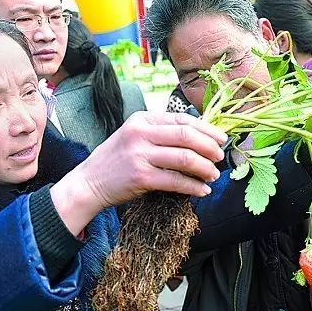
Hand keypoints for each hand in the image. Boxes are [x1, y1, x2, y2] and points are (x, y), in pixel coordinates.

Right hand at [51, 112, 226, 233]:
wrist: (89, 182)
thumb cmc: (118, 160)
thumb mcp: (135, 136)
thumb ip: (162, 133)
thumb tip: (202, 137)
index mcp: (142, 119)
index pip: (182, 119)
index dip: (207, 129)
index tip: (222, 139)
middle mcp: (141, 133)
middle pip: (187, 136)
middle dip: (210, 147)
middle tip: (220, 158)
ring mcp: (140, 155)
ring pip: (185, 159)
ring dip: (205, 169)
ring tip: (213, 175)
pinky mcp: (141, 177)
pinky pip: (176, 181)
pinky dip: (194, 187)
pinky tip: (202, 191)